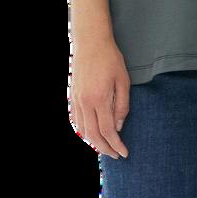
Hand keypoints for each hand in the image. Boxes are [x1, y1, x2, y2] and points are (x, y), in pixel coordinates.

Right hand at [69, 37, 130, 159]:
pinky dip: (83, 131)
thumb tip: (118, 127)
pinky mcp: (72, 96)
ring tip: (105, 147)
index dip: (116, 145)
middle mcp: (85, 103)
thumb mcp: (123, 81)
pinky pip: (76, 120)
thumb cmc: (110, 59)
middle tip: (116, 154)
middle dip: (105, 148)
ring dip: (93, 142)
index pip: (107, 131)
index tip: (124, 153)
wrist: (90, 43)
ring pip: (83, 130)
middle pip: (93, 135)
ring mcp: (76, 100)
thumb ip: (122, 106)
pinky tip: (92, 134)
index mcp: (100, 99)